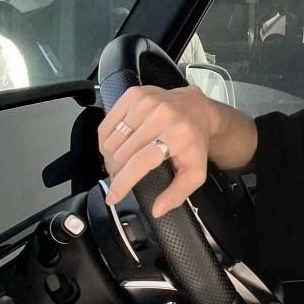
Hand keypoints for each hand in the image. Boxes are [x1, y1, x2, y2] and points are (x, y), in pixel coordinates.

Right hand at [98, 85, 221, 217]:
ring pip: (111, 139)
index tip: (112, 198)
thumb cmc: (194, 142)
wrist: (198, 109)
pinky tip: (115, 147)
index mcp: (178, 134)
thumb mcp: (195, 171)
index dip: (123, 182)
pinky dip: (106, 140)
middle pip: (122, 152)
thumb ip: (178, 193)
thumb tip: (157, 210)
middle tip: (120, 179)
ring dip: (109, 157)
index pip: (140, 161)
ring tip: (119, 164)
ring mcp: (146, 101)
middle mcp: (161, 114)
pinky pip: (107, 123)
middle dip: (116, 172)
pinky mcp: (134, 94)